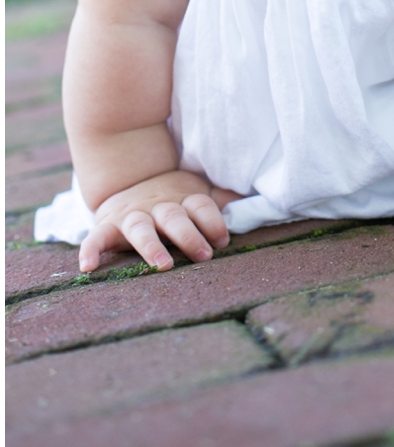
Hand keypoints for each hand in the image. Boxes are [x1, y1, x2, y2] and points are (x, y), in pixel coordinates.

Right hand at [79, 170, 240, 272]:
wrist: (129, 179)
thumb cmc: (174, 198)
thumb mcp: (197, 194)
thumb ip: (220, 199)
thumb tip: (251, 199)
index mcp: (182, 198)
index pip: (200, 205)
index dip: (212, 221)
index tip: (222, 240)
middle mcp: (158, 205)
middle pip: (174, 217)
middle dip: (189, 235)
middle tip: (204, 255)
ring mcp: (132, 214)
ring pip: (140, 227)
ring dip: (151, 245)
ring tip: (162, 264)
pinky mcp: (108, 225)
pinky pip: (96, 237)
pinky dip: (91, 250)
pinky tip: (88, 267)